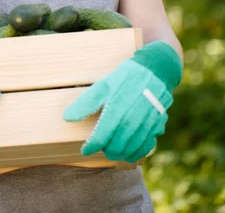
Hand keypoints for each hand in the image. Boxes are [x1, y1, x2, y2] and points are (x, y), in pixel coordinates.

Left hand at [63, 41, 181, 162]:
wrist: (154, 70)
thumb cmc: (125, 78)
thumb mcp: (103, 85)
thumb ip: (85, 103)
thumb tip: (67, 117)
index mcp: (117, 106)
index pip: (102, 134)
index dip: (92, 145)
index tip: (85, 150)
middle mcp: (133, 117)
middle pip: (118, 144)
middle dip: (107, 151)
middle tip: (101, 150)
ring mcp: (147, 122)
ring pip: (132, 148)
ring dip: (121, 154)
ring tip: (112, 152)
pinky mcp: (158, 124)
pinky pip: (147, 145)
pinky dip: (137, 152)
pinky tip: (130, 152)